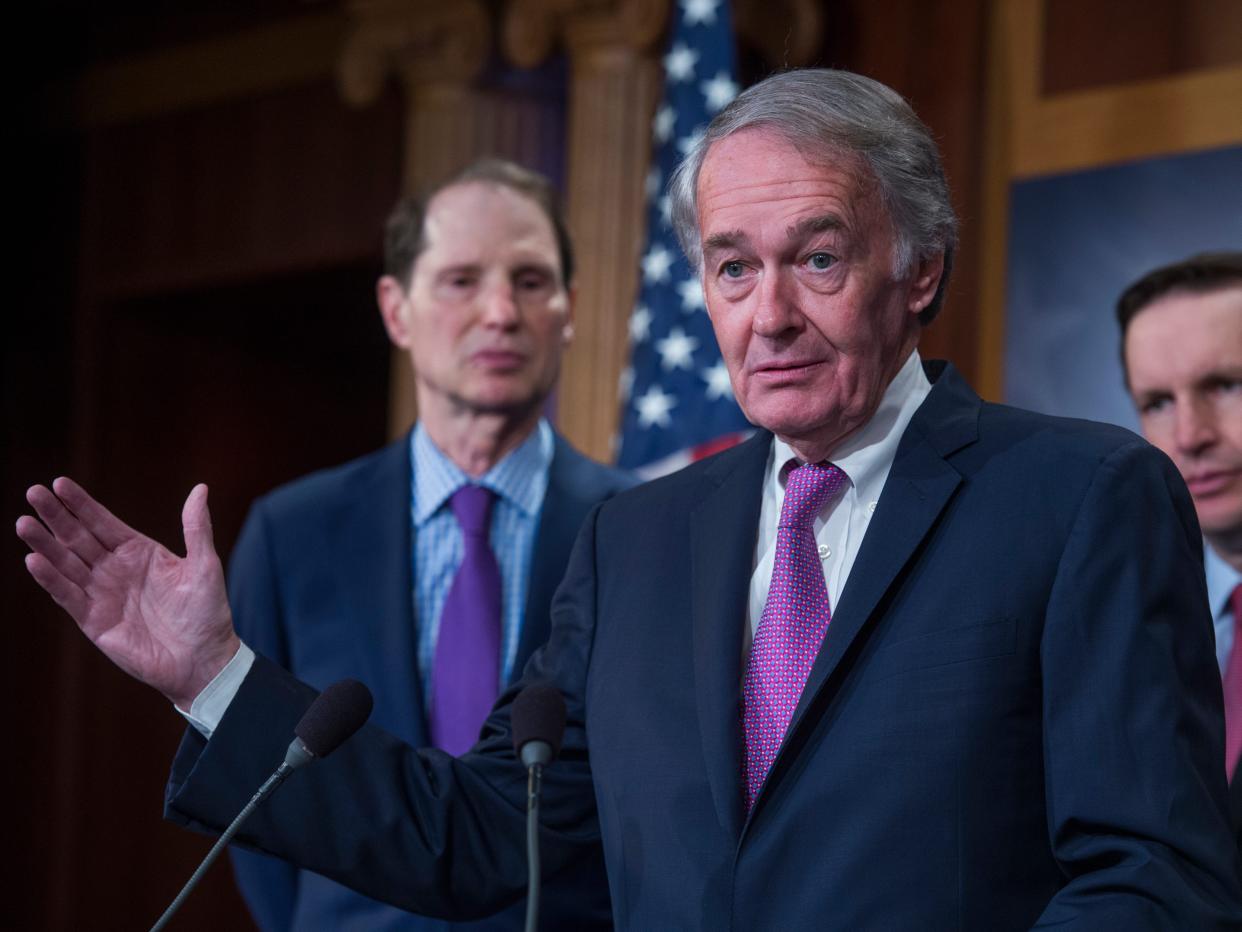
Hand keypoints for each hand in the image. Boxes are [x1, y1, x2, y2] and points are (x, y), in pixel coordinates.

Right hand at [16, 478, 239, 708]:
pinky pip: (68, 596)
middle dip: (56, 516)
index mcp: (139, 552)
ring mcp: (102, 594)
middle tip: (33, 493)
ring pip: (66, 564)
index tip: (59, 482)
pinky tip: (34, 561)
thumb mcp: (204, 565)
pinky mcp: (94, 621)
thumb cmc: (207, 612)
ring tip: (24, 523)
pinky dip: (51, 579)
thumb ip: (196, 528)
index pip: (103, 522)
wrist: (203, 659)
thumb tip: (200, 488)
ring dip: (45, 545)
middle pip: (78, 538)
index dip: (81, 504)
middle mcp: (116, 570)